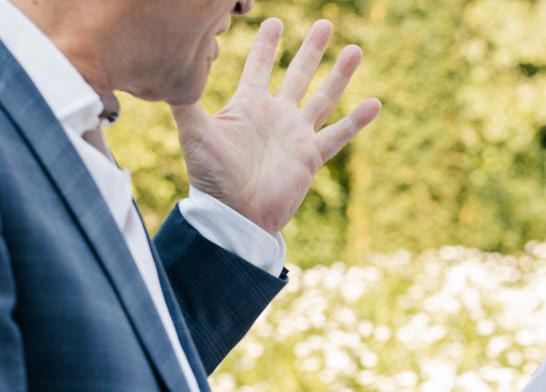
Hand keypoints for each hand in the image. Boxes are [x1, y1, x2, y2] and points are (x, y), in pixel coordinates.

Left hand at [174, 19, 380, 234]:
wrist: (235, 215)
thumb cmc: (211, 177)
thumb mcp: (194, 132)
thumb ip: (185, 101)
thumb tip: (170, 72)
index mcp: (249, 106)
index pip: (260, 66)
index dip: (268, 44)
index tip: (275, 21)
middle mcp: (275, 116)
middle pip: (298, 74)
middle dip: (311, 49)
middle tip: (325, 23)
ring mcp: (295, 135)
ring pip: (323, 98)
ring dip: (340, 74)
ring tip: (356, 50)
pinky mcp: (310, 156)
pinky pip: (338, 135)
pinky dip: (356, 121)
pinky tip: (375, 103)